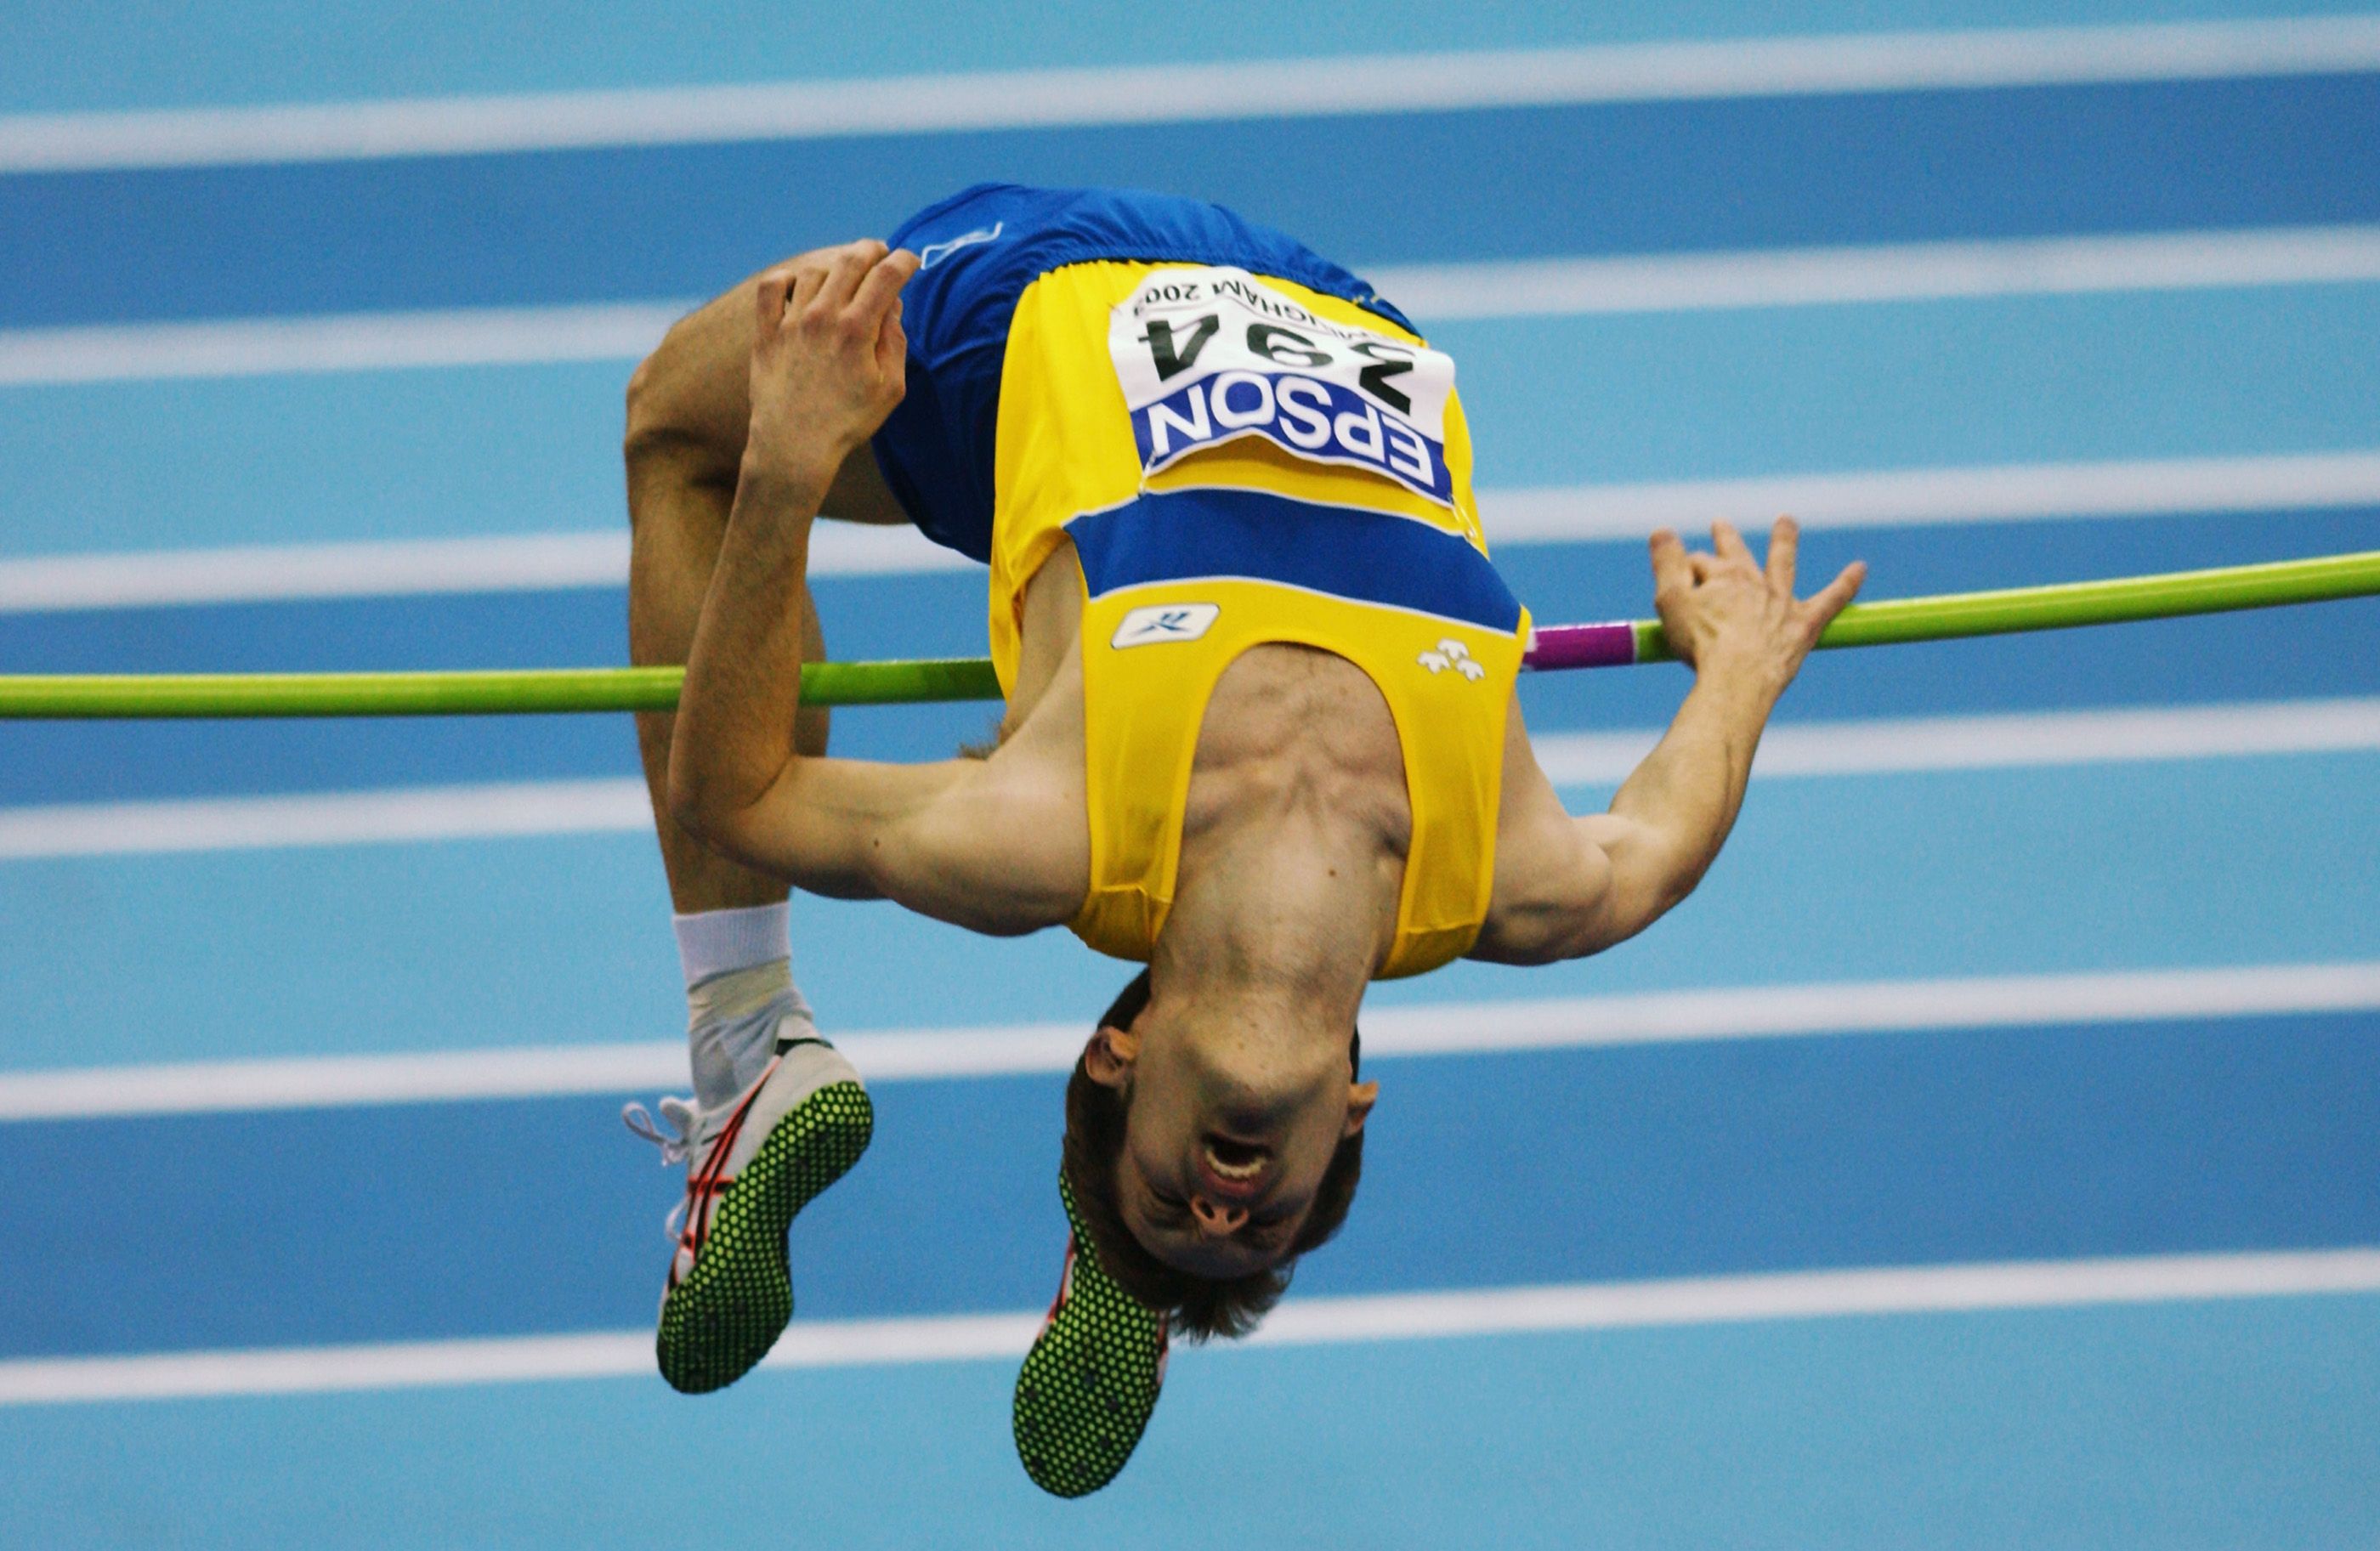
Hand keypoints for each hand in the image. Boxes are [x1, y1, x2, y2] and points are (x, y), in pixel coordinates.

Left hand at [742, 239, 919, 492]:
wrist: (794, 446)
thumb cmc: (848, 422)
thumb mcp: (890, 389)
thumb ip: (896, 342)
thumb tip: (892, 305)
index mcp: (858, 330)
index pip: (887, 276)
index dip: (904, 260)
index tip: (911, 260)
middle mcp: (823, 317)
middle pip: (851, 262)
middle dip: (872, 250)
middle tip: (881, 253)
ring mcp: (791, 322)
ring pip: (815, 271)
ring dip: (835, 266)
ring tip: (845, 276)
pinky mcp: (766, 332)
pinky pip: (772, 287)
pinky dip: (788, 277)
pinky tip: (800, 285)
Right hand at [1647, 517, 1864, 698]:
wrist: (1738, 679)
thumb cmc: (1701, 645)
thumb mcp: (1670, 602)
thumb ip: (1665, 563)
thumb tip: (1662, 529)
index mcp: (1721, 575)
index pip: (1699, 563)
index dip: (1684, 572)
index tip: (1676, 587)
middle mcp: (1754, 581)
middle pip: (1738, 553)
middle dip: (1726, 538)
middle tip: (1720, 524)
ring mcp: (1781, 601)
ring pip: (1783, 562)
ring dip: (1784, 540)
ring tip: (1787, 522)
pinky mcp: (1804, 625)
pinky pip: (1831, 599)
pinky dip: (1847, 583)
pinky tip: (1860, 568)